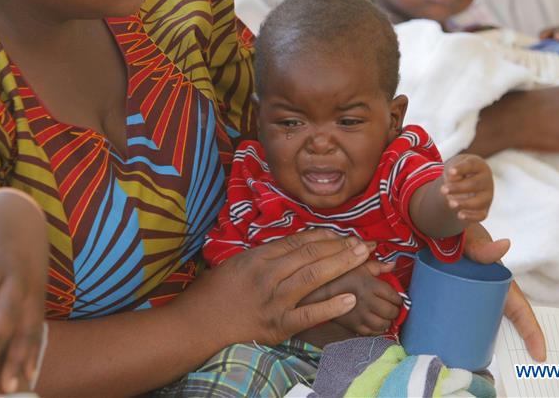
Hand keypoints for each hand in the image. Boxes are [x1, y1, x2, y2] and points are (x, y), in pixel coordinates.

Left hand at [0, 188, 47, 393]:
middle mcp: (19, 274)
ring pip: (28, 325)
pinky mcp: (40, 299)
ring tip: (8, 386)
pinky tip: (27, 378)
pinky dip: (33, 354)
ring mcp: (33, 288)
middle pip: (8, 309)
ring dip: (19, 355)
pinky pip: (38, 329)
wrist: (26, 214)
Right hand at [184, 229, 372, 346]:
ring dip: (342, 265)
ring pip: (314, 277)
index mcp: (257, 257)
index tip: (341, 233)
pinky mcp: (277, 326)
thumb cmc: (210, 295)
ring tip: (363, 258)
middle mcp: (267, 275)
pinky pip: (310, 314)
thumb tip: (287, 248)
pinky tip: (351, 298)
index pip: (297, 242)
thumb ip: (261, 256)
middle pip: (310, 255)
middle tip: (363, 242)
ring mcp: (274, 300)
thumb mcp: (234, 265)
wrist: (195, 326)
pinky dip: (332, 306)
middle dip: (340, 246)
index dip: (323, 236)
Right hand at [298, 250, 401, 335]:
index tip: (396, 297)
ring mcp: (360, 315)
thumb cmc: (339, 275)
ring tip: (384, 316)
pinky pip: (371, 333)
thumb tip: (392, 265)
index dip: (398, 298)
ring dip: (387, 321)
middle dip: (394, 310)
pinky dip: (376, 330)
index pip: (394, 296)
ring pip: (383, 324)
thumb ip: (377, 265)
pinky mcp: (353, 326)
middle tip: (392, 307)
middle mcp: (368, 301)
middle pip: (390, 311)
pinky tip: (374, 323)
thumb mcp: (358, 266)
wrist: (317, 290)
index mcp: (370, 285)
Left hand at [442, 155, 493, 222]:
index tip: (450, 171)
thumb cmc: (458, 171)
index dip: (461, 168)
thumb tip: (452, 179)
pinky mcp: (484, 209)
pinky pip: (481, 215)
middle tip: (443, 190)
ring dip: (464, 203)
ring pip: (479, 201)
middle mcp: (486, 181)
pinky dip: (471, 216)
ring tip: (450, 203)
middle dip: (458, 188)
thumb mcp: (453, 167)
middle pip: (475, 184)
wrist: (464, 181)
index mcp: (479, 166)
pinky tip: (459, 215)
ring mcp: (487, 196)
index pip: (471, 165)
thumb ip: (452, 171)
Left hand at [464, 223, 545, 361]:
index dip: (532, 332)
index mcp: (499, 282)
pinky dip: (463, 335)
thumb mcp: (469, 240)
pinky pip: (463, 320)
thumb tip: (505, 245)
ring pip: (484, 324)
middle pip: (504, 323)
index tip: (540, 355)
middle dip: (513, 346)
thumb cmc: (458, 234)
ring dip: (485, 344)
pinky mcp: (454, 298)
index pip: (520, 310)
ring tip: (479, 366)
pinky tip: (455, 351)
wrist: (434, 227)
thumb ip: (481, 246)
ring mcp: (472, 297)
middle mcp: (488, 293)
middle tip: (517, 371)